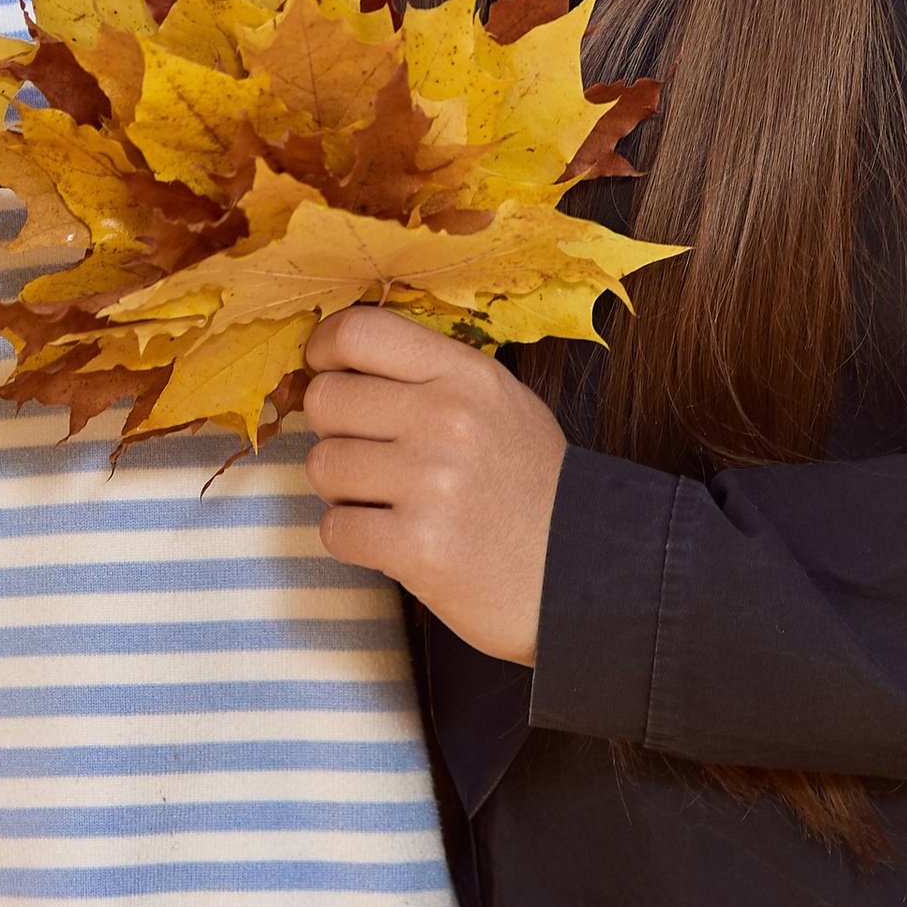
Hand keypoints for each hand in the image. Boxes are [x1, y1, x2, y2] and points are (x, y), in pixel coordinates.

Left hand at [302, 307, 568, 664]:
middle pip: (326, 399)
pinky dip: (352, 537)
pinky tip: (392, 539)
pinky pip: (334, 527)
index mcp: (468, 375)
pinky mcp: (417, 547)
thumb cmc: (531, 488)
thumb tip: (336, 364)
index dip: (324, 352)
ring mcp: (432, 484)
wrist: (585, 575)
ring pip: (321, 464)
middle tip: (370, 456)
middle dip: (335, 431)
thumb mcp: (500, 404)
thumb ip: (429, 377)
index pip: (359, 331)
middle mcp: (449, 420)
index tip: (326, 374)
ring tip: (388, 501)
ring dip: (342, 489)